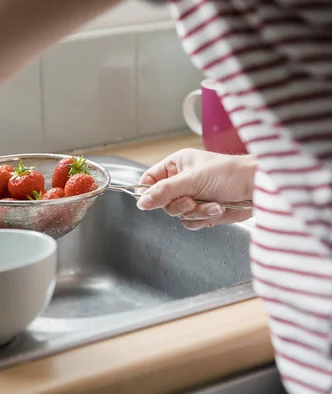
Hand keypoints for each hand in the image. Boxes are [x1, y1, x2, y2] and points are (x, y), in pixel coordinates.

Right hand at [135, 149, 255, 229]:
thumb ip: (164, 191)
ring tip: (212, 204)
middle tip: (190, 200)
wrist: (257, 188)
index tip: (149, 202)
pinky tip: (218, 208)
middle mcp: (181, 181)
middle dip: (178, 204)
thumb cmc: (229, 173)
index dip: (147, 192)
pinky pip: (191, 222)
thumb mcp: (191, 179)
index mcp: (176, 166)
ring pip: (178, 214)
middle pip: (162, 201)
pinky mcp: (203, 211)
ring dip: (195, 212)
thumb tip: (142, 202)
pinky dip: (204, 218)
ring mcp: (192, 197)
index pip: (149, 179)